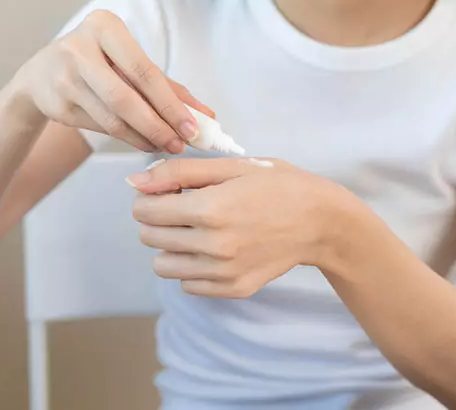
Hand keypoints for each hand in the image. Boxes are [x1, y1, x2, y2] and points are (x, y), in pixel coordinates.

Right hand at [11, 10, 214, 153]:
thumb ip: (167, 86)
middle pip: (127, 98)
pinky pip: (101, 128)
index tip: (193, 127)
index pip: (145, 71)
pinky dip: (127, 138)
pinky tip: (143, 142)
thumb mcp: (128, 61)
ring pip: (113, 119)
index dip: (171, 104)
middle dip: (158, 126)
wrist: (41, 74)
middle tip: (180, 144)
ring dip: (144, 137)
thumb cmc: (97, 62)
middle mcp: (79, 48)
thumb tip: (206, 115)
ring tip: (165, 145)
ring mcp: (64, 77)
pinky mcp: (57, 105)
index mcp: (104, 26)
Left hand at [130, 158, 358, 297]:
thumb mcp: (231, 167)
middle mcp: (213, 245)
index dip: (149, 198)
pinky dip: (193, 267)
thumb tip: (135, 182)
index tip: (167, 193)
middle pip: (149, 238)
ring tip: (198, 230)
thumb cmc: (277, 185)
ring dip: (171, 246)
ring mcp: (224, 272)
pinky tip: (215, 249)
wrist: (320, 222)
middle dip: (157, 220)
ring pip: (163, 266)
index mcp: (210, 209)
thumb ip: (179, 171)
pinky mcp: (234, 288)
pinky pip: (188, 284)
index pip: (145, 211)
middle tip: (184, 208)